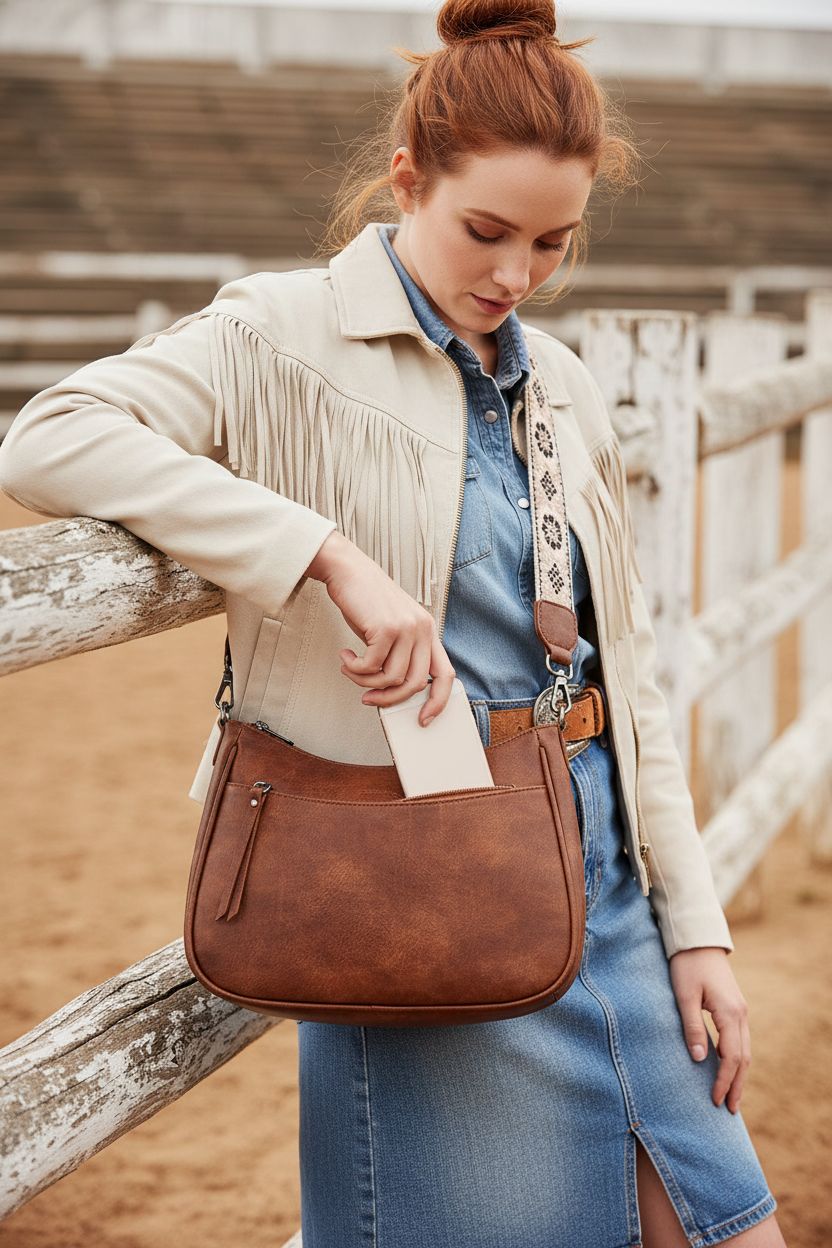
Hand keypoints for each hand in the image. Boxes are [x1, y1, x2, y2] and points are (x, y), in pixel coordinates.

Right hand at [305, 529, 455, 725]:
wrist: (348, 570)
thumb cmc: (366, 601)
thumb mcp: (391, 627)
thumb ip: (398, 654)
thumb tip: (391, 691)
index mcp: (428, 631)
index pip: (445, 674)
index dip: (438, 701)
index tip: (424, 718)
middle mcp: (422, 629)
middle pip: (416, 683)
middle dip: (391, 699)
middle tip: (370, 698)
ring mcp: (406, 628)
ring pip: (391, 678)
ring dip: (365, 681)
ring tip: (350, 669)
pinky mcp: (385, 628)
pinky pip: (371, 666)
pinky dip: (355, 669)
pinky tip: (345, 657)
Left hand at [668, 946, 750, 1113]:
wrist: (697, 939)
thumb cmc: (687, 965)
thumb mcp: (684, 996)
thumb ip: (691, 1026)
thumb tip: (698, 1059)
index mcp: (729, 1012)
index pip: (731, 1057)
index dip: (724, 1081)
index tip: (716, 1100)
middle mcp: (740, 1014)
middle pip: (743, 1058)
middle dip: (737, 1085)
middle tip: (730, 1110)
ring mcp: (740, 1010)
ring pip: (745, 1050)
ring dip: (739, 1074)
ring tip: (732, 1097)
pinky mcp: (734, 1007)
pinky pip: (740, 1040)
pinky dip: (737, 1059)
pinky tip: (729, 1069)